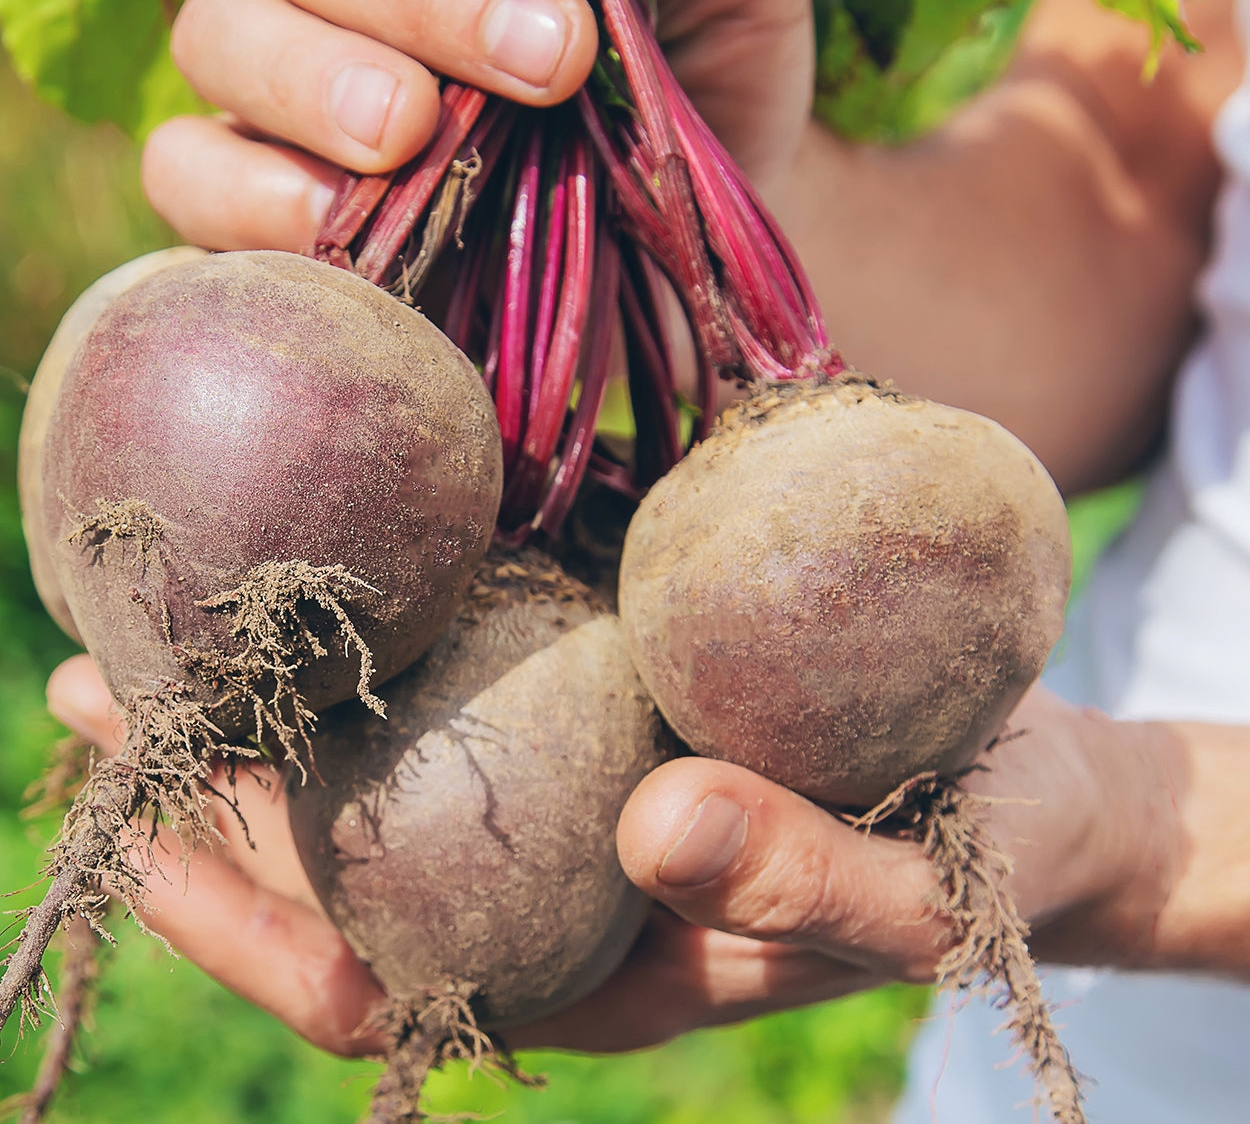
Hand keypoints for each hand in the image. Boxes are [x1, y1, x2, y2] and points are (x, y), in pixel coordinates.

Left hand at [44, 653, 1182, 1057]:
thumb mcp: (918, 890)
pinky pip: (480, 662)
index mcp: (586, 957)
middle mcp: (551, 869)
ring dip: (286, 686)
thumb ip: (803, 883)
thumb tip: (662, 827)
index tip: (151, 832)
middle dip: (221, 779)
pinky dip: (404, 613)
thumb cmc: (980, 851)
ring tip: (176, 610)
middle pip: (348, 846)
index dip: (251, 917)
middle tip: (103, 678)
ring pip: (396, 748)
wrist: (1032, 776)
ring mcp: (573, 775)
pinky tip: (355, 538)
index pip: (374, 971)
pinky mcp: (614, 691)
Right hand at [143, 0, 815, 252]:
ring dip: (317, 75)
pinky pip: (190, 174)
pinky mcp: (266, 208)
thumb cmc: (707, 73)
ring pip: (224, 34)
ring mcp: (291, 89)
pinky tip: (337, 218)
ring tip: (409, 126)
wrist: (702, 230)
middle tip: (548, 56)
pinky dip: (247, 191)